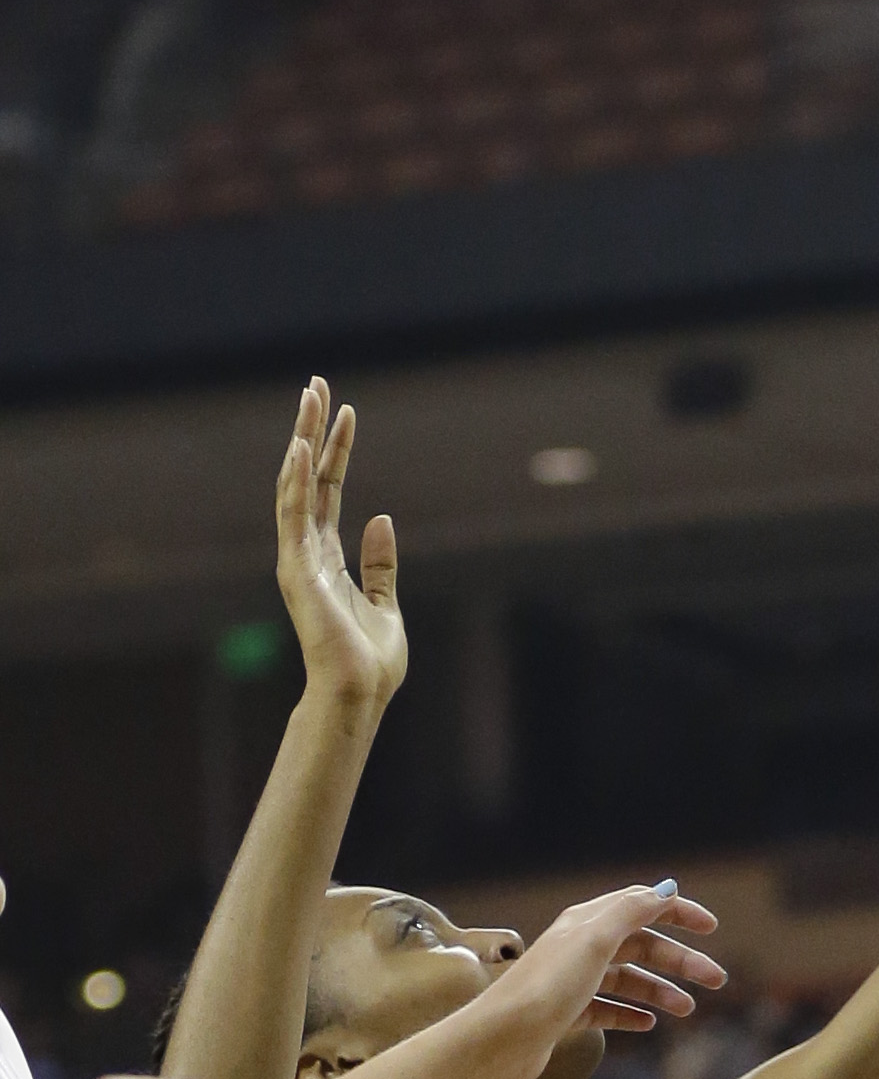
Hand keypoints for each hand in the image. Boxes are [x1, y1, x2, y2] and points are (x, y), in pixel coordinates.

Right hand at [273, 377, 404, 713]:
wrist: (359, 694)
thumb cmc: (371, 661)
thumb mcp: (386, 603)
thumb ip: (380, 564)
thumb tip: (382, 518)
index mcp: (328, 556)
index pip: (329, 489)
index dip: (335, 449)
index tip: (344, 411)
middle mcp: (307, 551)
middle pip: (307, 477)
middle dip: (311, 430)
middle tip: (315, 384)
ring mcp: (299, 559)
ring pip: (296, 486)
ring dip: (301, 440)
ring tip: (309, 398)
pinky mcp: (298, 571)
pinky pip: (293, 517)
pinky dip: (294, 481)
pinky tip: (298, 447)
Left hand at [470, 885, 726, 1078]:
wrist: (502, 1038)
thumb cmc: (547, 987)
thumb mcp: (595, 940)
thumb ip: (632, 911)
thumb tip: (666, 889)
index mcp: (587, 923)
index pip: (640, 905)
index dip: (677, 912)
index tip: (710, 928)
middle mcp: (580, 947)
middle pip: (641, 946)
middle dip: (680, 961)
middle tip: (716, 980)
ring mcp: (573, 982)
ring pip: (627, 980)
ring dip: (660, 991)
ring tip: (687, 1010)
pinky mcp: (567, 1014)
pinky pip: (607, 1009)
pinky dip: (630, 1014)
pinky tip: (649, 1024)